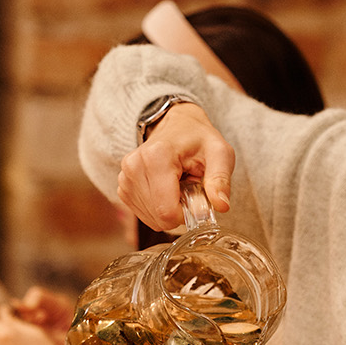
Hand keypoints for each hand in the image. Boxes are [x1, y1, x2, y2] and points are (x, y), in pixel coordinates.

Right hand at [116, 102, 235, 230]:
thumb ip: (221, 179)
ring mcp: (125, 177)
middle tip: (189, 189)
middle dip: (179, 212)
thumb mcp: (219, 153)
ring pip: (150, 218)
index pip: (167, 210)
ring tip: (178, 186)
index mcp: (157, 156)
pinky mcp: (123, 186)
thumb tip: (222, 206)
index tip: (198, 199)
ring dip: (169, 210)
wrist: (177, 126)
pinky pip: (143, 214)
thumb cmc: (199, 140)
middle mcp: (134, 166)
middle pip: (158, 216)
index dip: (187, 215)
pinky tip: (166, 190)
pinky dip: (158, 209)